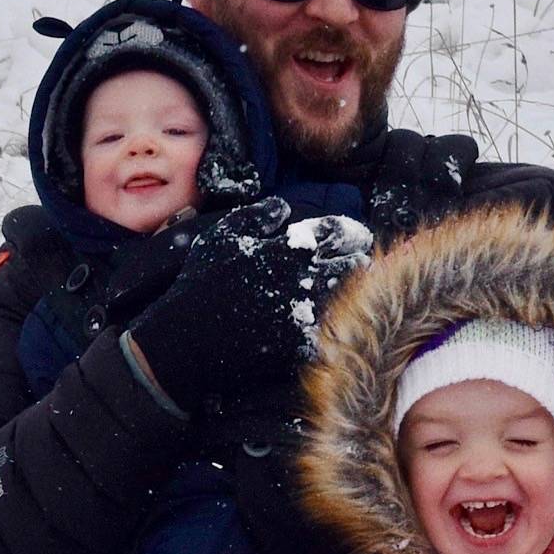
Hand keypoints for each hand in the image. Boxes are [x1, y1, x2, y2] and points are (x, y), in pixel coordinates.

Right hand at [124, 197, 373, 411]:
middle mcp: (304, 279)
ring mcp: (305, 314)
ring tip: (360, 287)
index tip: (359, 236)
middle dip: (360, 259)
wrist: (188, 339)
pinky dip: (341, 327)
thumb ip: (256, 217)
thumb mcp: (221, 237)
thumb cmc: (201, 283)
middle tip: (365, 260)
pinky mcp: (302, 345)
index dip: (351, 233)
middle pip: (351, 264)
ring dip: (357, 290)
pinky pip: (333, 334)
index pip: (337, 232)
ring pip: (349, 297)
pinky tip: (344, 324)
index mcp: (289, 249)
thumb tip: (284, 208)